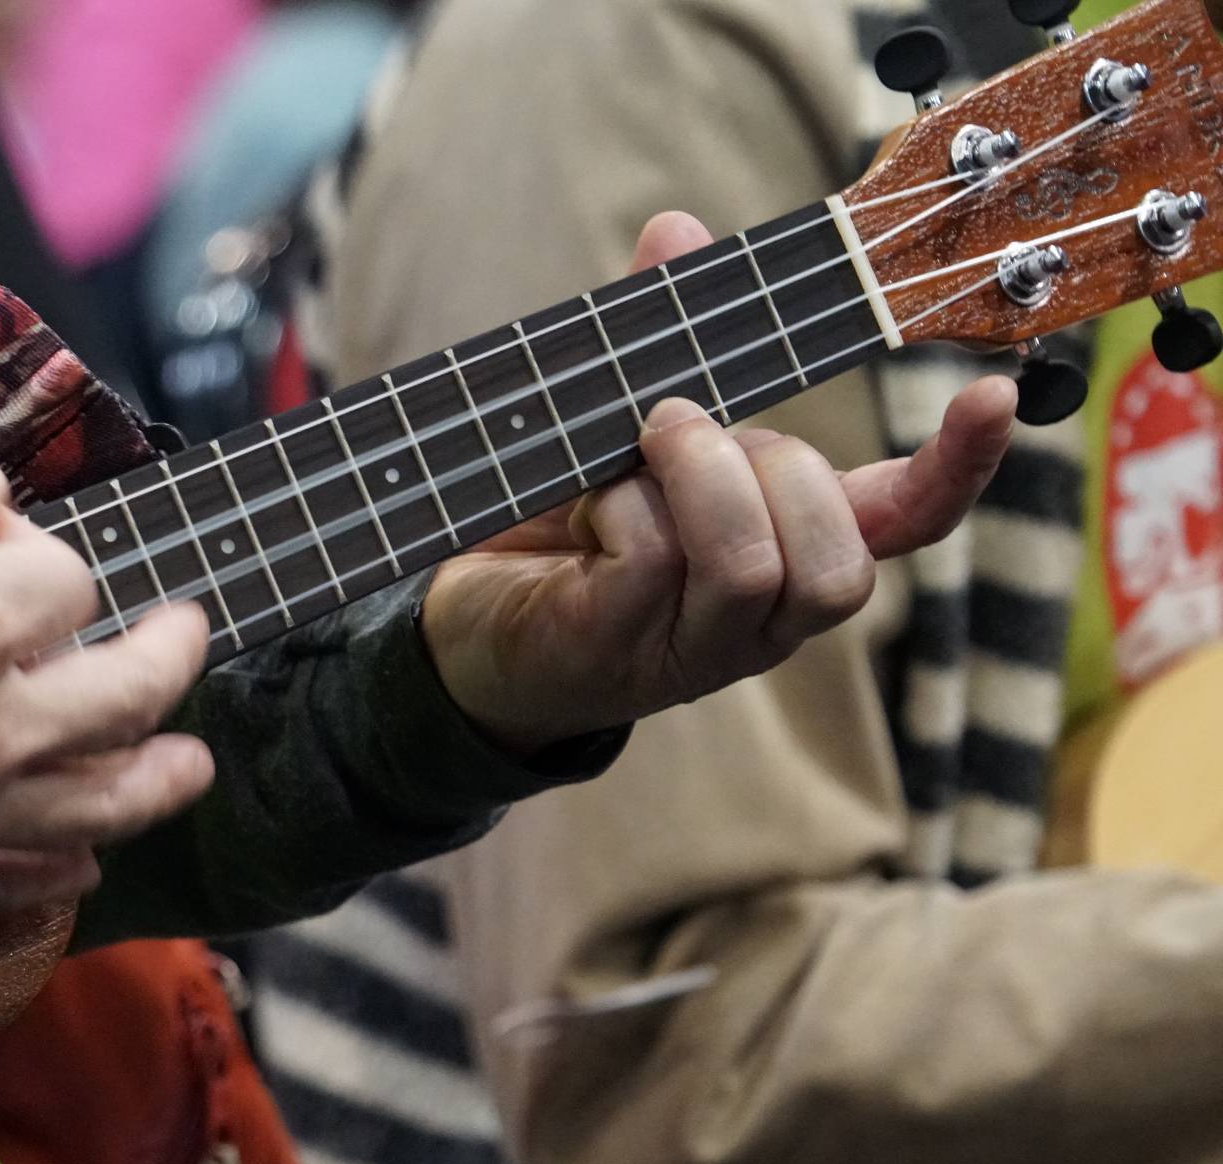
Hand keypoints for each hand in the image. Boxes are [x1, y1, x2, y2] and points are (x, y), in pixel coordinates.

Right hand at [0, 456, 213, 908]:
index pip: (69, 582)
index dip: (41, 551)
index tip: (0, 541)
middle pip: (129, 697)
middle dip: (171, 659)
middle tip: (188, 635)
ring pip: (102, 806)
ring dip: (160, 781)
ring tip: (191, 765)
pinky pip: (18, 882)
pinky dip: (63, 869)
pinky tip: (85, 856)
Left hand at [422, 212, 1014, 754]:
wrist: (450, 618)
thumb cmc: (551, 519)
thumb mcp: (614, 422)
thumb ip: (656, 334)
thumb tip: (677, 229)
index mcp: (782, 549)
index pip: (904, 526)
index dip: (958, 469)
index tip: (996, 391)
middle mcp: (757, 619)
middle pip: (841, 561)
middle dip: (773, 463)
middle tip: (682, 429)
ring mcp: (692, 649)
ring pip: (758, 564)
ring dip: (701, 476)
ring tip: (642, 450)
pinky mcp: (618, 652)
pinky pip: (658, 561)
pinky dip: (619, 508)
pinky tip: (582, 514)